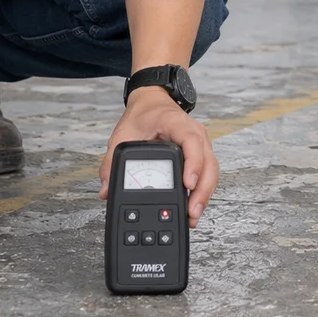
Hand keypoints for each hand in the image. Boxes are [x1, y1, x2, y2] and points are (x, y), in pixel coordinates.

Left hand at [100, 87, 219, 227]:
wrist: (152, 101)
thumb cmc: (143, 114)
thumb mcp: (123, 135)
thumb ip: (112, 162)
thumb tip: (106, 190)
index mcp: (176, 124)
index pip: (192, 142)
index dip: (193, 164)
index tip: (188, 184)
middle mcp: (194, 133)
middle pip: (207, 162)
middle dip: (202, 190)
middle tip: (191, 211)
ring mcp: (200, 143)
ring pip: (211, 170)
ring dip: (204, 193)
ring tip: (193, 215)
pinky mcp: (200, 153)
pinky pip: (207, 172)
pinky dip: (203, 190)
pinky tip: (194, 206)